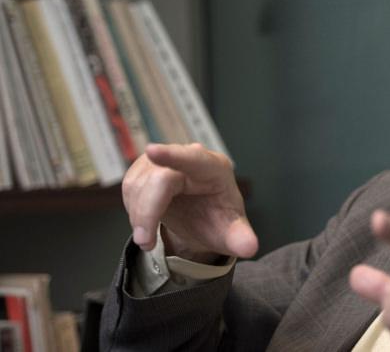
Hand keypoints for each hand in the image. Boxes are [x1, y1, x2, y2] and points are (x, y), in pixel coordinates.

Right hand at [122, 142, 257, 261]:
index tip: (152, 151)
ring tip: (150, 237)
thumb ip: (241, 239)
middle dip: (148, 212)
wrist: (203, 219)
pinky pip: (131, 187)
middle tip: (146, 243)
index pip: (193, 159)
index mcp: (214, 168)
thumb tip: (249, 248)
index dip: (173, 156)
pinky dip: (134, 210)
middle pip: (159, 179)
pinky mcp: (146, 167)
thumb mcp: (232, 233)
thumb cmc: (219, 220)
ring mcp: (165, 160)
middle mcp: (189, 157)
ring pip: (139, 184)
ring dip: (139, 215)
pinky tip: (147, 221)